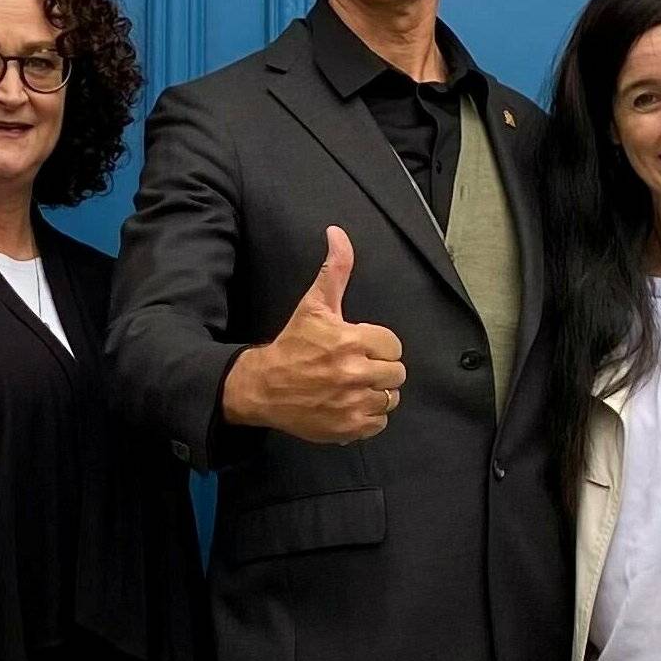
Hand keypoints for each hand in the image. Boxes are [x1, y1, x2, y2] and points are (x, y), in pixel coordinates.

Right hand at [222, 227, 405, 443]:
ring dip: (376, 392)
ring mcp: (353, 404)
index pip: (393, 345)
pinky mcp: (349, 427)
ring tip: (354, 386)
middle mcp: (355, 374)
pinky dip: (369, 416)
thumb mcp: (314, 305)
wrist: (263, 387)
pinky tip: (350, 404)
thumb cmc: (292, 344)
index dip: (377, 344)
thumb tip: (337, 233)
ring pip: (390, 398)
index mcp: (351, 341)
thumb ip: (334, 270)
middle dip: (380, 368)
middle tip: (356, 366)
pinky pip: (379, 423)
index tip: (359, 346)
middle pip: (396, 373)